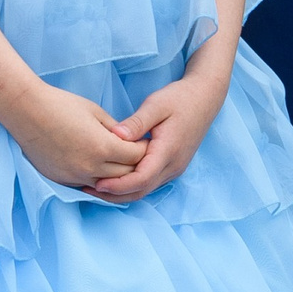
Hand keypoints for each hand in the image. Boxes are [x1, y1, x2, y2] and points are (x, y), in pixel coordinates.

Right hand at [2, 81, 148, 191]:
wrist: (26, 112)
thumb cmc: (61, 105)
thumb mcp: (95, 112)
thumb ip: (116, 130)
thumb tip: (128, 141)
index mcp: (103, 147)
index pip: (137, 157)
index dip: (145, 148)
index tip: (147, 142)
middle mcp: (91, 167)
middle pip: (127, 175)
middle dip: (136, 164)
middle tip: (139, 155)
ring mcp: (76, 177)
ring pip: (108, 185)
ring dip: (117, 176)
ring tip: (121, 163)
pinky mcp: (63, 180)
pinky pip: (88, 185)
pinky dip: (98, 179)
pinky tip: (100, 168)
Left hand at [90, 67, 226, 202]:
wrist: (205, 97)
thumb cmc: (180, 98)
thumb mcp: (157, 104)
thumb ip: (137, 122)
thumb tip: (115, 135)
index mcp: (169, 151)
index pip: (141, 179)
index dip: (117, 185)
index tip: (95, 183)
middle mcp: (174, 165)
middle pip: (141, 191)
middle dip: (114, 194)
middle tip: (87, 189)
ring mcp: (175, 168)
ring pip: (146, 190)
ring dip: (122, 192)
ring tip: (95, 187)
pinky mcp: (173, 166)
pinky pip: (150, 183)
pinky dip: (132, 185)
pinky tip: (115, 179)